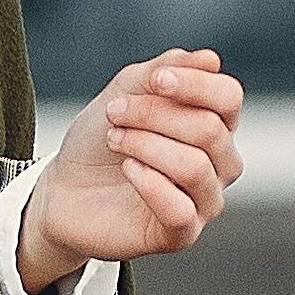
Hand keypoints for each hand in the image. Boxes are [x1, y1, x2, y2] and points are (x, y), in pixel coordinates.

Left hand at [19, 49, 246, 292]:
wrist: (65, 189)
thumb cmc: (102, 139)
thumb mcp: (127, 91)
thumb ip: (165, 70)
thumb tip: (210, 60)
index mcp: (215, 125)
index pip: (229, 98)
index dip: (195, 84)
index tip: (155, 80)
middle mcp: (220, 164)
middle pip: (209, 130)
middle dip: (154, 114)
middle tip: (114, 112)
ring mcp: (204, 201)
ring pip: (195, 167)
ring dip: (146, 144)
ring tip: (115, 139)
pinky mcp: (181, 234)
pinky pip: (180, 209)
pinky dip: (149, 183)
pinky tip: (128, 170)